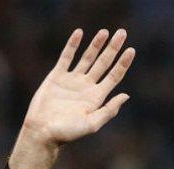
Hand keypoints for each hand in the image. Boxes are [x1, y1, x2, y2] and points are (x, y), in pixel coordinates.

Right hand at [9, 28, 134, 168]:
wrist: (42, 131)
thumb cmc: (67, 132)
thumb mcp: (91, 124)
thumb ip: (108, 110)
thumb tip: (126, 95)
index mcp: (96, 97)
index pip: (114, 76)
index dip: (123, 63)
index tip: (131, 50)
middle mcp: (86, 86)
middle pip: (104, 63)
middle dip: (113, 48)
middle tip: (122, 33)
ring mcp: (72, 80)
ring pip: (87, 58)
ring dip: (96, 44)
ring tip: (104, 31)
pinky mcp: (57, 76)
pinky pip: (66, 57)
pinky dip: (72, 45)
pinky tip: (79, 33)